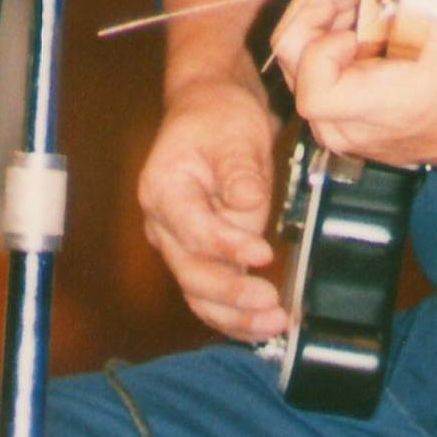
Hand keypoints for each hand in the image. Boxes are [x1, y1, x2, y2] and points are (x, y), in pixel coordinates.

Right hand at [136, 71, 286, 341]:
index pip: (192, 230)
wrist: (211, 111)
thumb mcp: (233, 132)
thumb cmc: (218, 117)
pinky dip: (235, 314)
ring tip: (273, 324)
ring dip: (234, 316)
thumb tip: (248, 203)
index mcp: (163, 190)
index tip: (263, 254)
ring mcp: (179, 243)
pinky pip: (211, 293)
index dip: (227, 247)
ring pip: (198, 293)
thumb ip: (239, 171)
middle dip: (231, 295)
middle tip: (271, 305)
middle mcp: (163, 224)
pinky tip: (262, 326)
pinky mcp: (201, 254)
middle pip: (190, 272)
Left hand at [269, 0, 436, 190]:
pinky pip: (318, 73)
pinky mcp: (339, 122)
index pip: (310, 77)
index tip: (364, 9)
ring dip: (333, 17)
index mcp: (368, 110)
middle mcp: (340, 129)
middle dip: (326, 5)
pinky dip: (340, 39)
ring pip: (303, 59)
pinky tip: (375, 26)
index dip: (327, 33)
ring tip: (377, 2)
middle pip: (295, 54)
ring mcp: (336, 130)